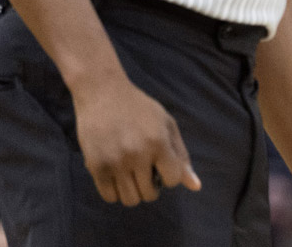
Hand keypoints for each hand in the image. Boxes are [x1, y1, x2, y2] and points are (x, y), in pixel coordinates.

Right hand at [71, 74, 200, 205]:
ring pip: (130, 199)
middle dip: (151, 186)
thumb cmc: (139, 108)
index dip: (169, 176)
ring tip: (132, 174)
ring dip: (134, 191)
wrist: (103, 93)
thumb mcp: (166, 124)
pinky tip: (118, 176)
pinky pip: (109, 196)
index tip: (161, 166)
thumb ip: (181, 155)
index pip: (172, 180)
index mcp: (158, 142)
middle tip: (145, 171)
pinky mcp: (95, 166)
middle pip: (149, 194)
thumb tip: (196, 186)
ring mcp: (115, 161)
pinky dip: (116, 192)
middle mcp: (137, 154)